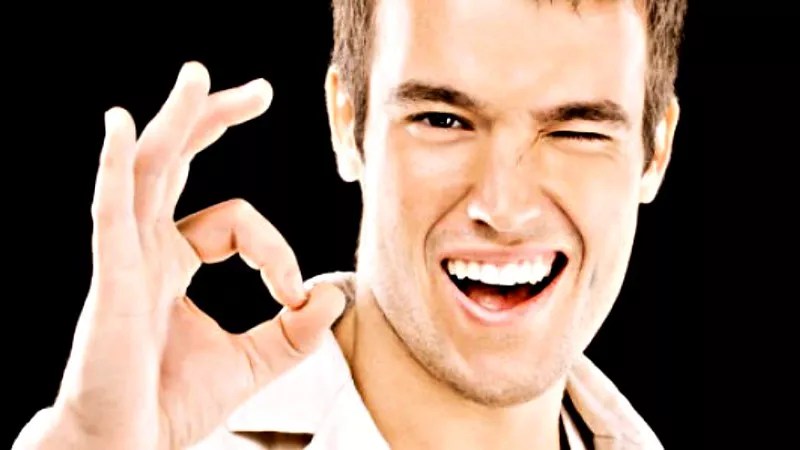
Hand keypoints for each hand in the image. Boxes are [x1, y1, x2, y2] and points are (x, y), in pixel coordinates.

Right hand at [38, 62, 345, 448]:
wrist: (122, 447)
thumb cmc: (169, 404)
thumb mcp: (254, 362)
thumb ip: (295, 332)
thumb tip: (336, 293)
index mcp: (175, 262)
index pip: (235, 220)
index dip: (276, 249)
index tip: (295, 293)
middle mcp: (147, 248)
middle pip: (181, 163)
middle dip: (216, 120)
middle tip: (258, 90)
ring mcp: (125, 257)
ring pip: (149, 170)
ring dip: (175, 121)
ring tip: (198, 76)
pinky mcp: (111, 277)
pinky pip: (110, 211)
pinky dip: (115, 166)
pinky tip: (122, 127)